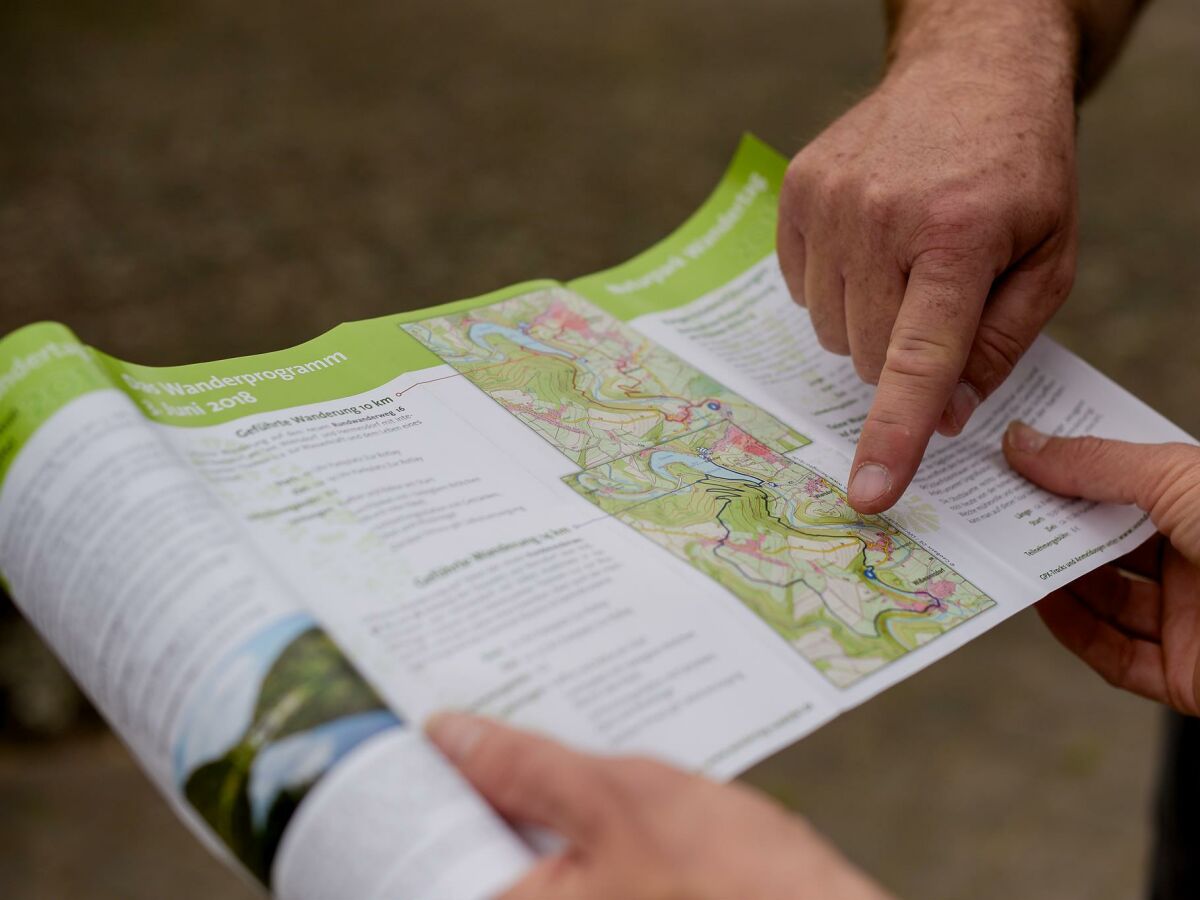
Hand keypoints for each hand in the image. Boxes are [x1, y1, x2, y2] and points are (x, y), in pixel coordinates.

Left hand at [426, 712, 892, 899]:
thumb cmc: (739, 887)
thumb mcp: (621, 801)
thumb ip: (526, 768)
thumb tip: (450, 734)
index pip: (429, 853)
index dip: (418, 789)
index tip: (417, 736)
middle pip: (475, 848)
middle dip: (478, 782)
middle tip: (479, 715)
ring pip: (526, 853)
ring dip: (528, 797)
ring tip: (534, 733)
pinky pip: (570, 866)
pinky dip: (568, 820)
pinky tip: (586, 776)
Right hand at [778, 0, 1079, 512]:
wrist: (969, 71)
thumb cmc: (1018, 172)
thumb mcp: (1050, 256)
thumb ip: (1003, 343)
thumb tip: (947, 415)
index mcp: (960, 233)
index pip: (919, 358)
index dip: (894, 433)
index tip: (869, 493)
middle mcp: (882, 215)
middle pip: (868, 357)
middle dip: (903, 359)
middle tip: (938, 306)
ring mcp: (829, 201)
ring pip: (829, 330)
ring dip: (867, 324)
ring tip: (906, 265)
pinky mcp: (796, 193)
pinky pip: (799, 290)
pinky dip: (835, 289)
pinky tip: (871, 246)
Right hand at [1004, 422, 1199, 714]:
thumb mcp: (1176, 480)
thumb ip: (1095, 464)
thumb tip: (1021, 443)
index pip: (1126, 481)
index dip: (1071, 466)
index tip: (1014, 454)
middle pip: (1108, 541)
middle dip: (1051, 524)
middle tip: (991, 506)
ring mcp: (1195, 617)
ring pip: (1106, 599)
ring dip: (1055, 578)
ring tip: (1003, 551)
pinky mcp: (1187, 674)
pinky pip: (1117, 656)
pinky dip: (1076, 632)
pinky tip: (1042, 602)